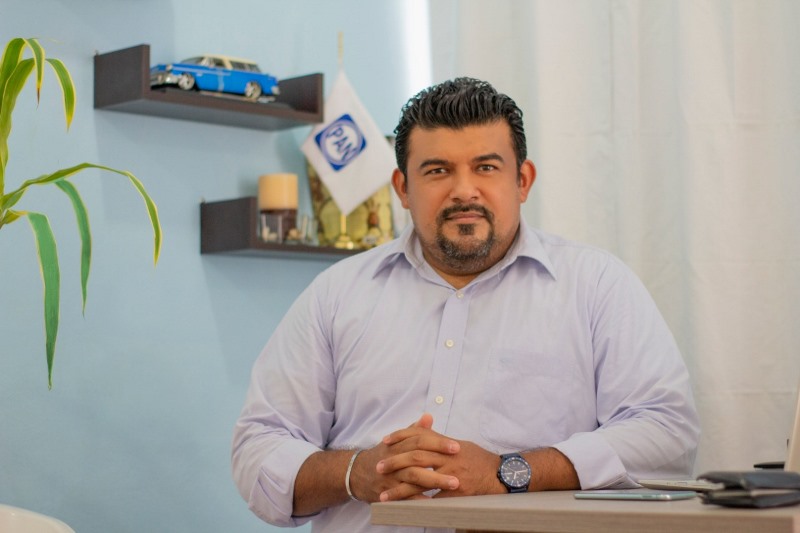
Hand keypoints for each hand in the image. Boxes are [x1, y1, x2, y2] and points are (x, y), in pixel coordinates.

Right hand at [349, 413, 461, 501]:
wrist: (355, 474)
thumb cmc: (382, 456)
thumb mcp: (396, 441)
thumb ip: (414, 430)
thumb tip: (429, 416)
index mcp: (398, 445)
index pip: (419, 440)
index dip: (438, 442)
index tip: (455, 446)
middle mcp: (394, 459)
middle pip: (417, 456)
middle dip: (439, 458)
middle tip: (458, 461)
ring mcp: (391, 476)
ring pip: (413, 476)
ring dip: (434, 480)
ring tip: (453, 484)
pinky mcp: (388, 492)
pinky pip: (405, 497)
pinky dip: (419, 499)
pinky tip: (435, 501)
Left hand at [375, 414, 503, 500]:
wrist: (500, 474)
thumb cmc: (479, 458)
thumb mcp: (459, 443)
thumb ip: (439, 439)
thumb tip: (423, 430)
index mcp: (446, 444)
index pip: (419, 436)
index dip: (401, 437)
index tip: (385, 442)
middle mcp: (448, 457)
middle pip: (416, 457)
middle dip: (395, 463)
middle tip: (378, 468)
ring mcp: (452, 475)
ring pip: (421, 480)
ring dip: (400, 489)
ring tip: (384, 496)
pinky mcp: (457, 492)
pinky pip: (434, 500)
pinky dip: (420, 504)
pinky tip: (406, 510)